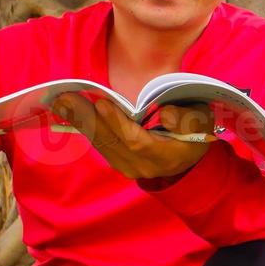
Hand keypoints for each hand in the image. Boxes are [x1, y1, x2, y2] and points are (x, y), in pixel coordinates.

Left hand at [51, 93, 213, 180]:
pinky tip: (69, 111)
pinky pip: (99, 143)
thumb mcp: (202, 122)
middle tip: (67, 98)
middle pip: (112, 143)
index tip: (103, 103)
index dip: (119, 124)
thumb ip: (188, 119)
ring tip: (62, 101)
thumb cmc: (196, 132)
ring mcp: (129, 167)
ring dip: (80, 121)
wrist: (189, 157)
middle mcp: (143, 167)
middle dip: (88, 119)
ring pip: (102, 143)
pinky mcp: (118, 162)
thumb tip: (165, 114)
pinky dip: (84, 126)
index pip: (138, 142)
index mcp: (166, 156)